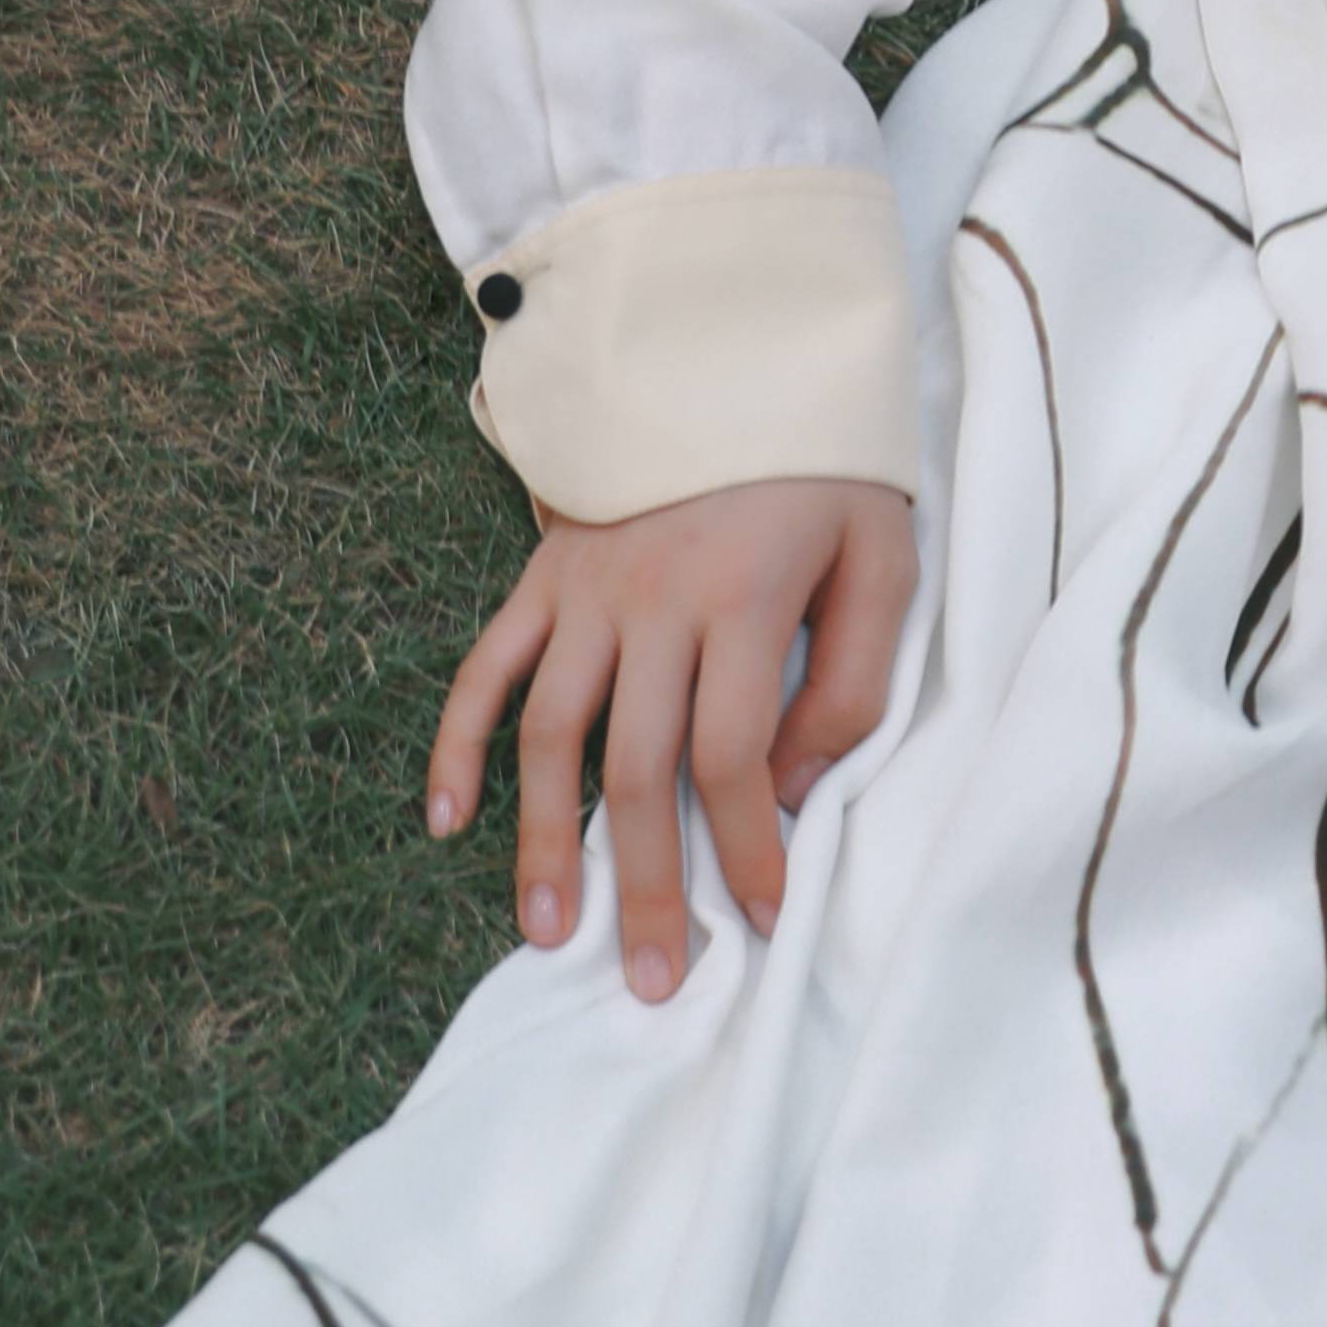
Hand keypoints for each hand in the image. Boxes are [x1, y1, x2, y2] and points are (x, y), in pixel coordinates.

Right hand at [428, 475, 915, 1002]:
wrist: (737, 345)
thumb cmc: (822, 466)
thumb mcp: (879, 556)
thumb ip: (849, 679)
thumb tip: (788, 789)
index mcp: (742, 597)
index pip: (733, 756)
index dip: (744, 849)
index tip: (759, 921)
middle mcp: (651, 600)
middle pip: (637, 766)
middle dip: (646, 883)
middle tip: (655, 981)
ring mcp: (585, 590)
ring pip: (550, 734)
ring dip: (543, 839)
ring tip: (551, 933)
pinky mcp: (544, 574)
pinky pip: (486, 668)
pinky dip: (458, 743)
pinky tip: (447, 820)